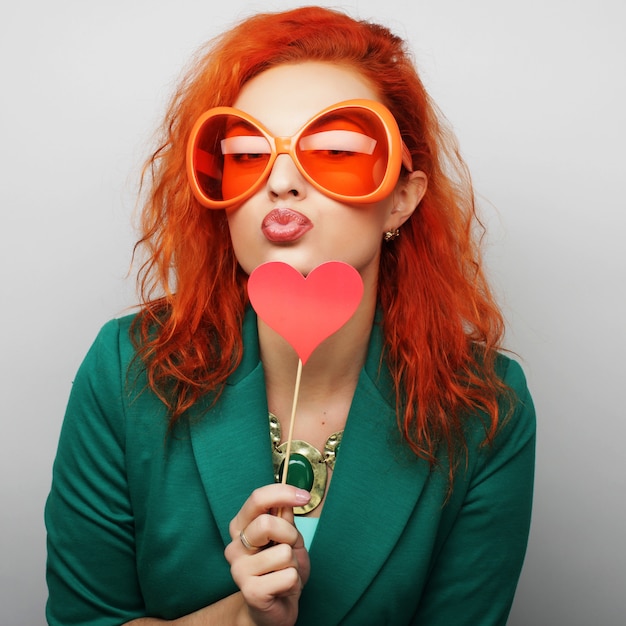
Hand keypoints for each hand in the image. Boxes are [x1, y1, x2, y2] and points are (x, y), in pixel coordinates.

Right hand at [225, 484, 311, 625]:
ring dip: (293, 563)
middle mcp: (234, 546)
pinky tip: (283, 588)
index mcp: (241, 527)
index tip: (304, 496)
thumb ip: (286, 518)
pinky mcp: (250, 591)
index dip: (283, 493)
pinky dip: (294, 582)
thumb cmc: (281, 569)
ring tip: (284, 573)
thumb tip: (290, 496)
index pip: (257, 499)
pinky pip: (288, 576)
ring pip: (283, 553)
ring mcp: (239, 570)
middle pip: (267, 524)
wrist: (276, 609)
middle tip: (290, 548)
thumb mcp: (288, 538)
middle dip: (290, 535)